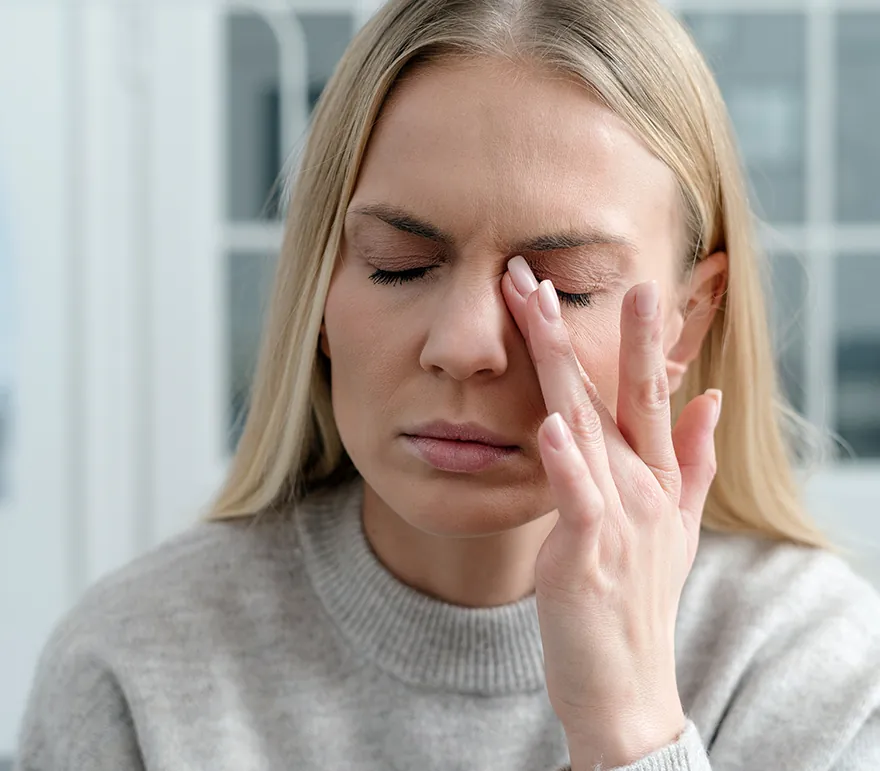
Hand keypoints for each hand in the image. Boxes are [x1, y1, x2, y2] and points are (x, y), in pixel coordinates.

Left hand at [502, 256, 720, 769]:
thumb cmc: (637, 602)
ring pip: (588, 427)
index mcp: (656, 478)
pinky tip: (551, 424)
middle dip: (585, 328)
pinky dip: (566, 463)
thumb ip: (693, 461)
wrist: (628, 689)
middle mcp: (643, 488)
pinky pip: (578, 500)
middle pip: (613, 393)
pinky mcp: (590, 556)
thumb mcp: (675, 527)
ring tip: (539, 308)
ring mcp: (620, 520)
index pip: (644, 391)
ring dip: (563, 366)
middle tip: (549, 270)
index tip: (619, 281)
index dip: (633, 336)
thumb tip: (711, 399)